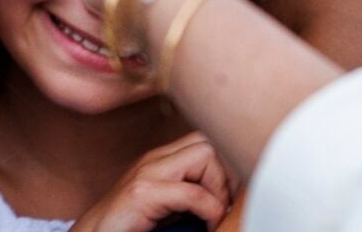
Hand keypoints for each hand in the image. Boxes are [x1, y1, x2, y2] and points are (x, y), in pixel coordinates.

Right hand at [70, 133, 234, 231]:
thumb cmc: (130, 227)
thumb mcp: (168, 206)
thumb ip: (192, 193)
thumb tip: (231, 200)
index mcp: (162, 159)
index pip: (206, 141)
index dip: (226, 167)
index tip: (229, 198)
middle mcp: (154, 158)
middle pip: (208, 140)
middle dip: (227, 172)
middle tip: (225, 204)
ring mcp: (147, 172)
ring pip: (204, 154)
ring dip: (219, 186)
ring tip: (216, 213)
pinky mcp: (142, 193)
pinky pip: (192, 193)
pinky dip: (210, 209)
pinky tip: (208, 225)